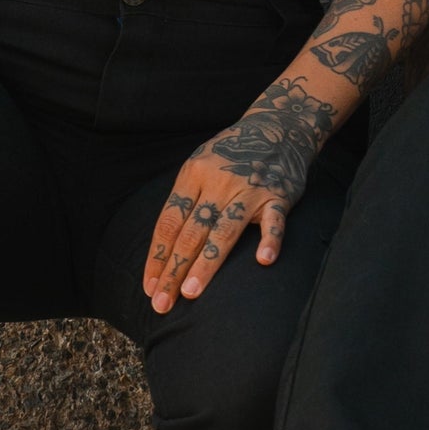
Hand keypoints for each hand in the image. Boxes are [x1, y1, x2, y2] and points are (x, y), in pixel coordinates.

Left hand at [142, 78, 324, 312]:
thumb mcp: (201, 164)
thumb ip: (186, 200)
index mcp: (193, 175)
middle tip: (161, 304)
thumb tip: (164, 246)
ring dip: (206, 264)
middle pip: (191, 233)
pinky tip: (263, 260)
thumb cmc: (232, 153)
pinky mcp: (279, 195)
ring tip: (190, 292)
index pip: (169, 222)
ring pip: (224, 231)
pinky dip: (270, 240)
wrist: (279, 125)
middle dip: (173, 270)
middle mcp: (218, 182)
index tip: (148, 287)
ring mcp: (249, 189)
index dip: (157, 255)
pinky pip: (274, 221)